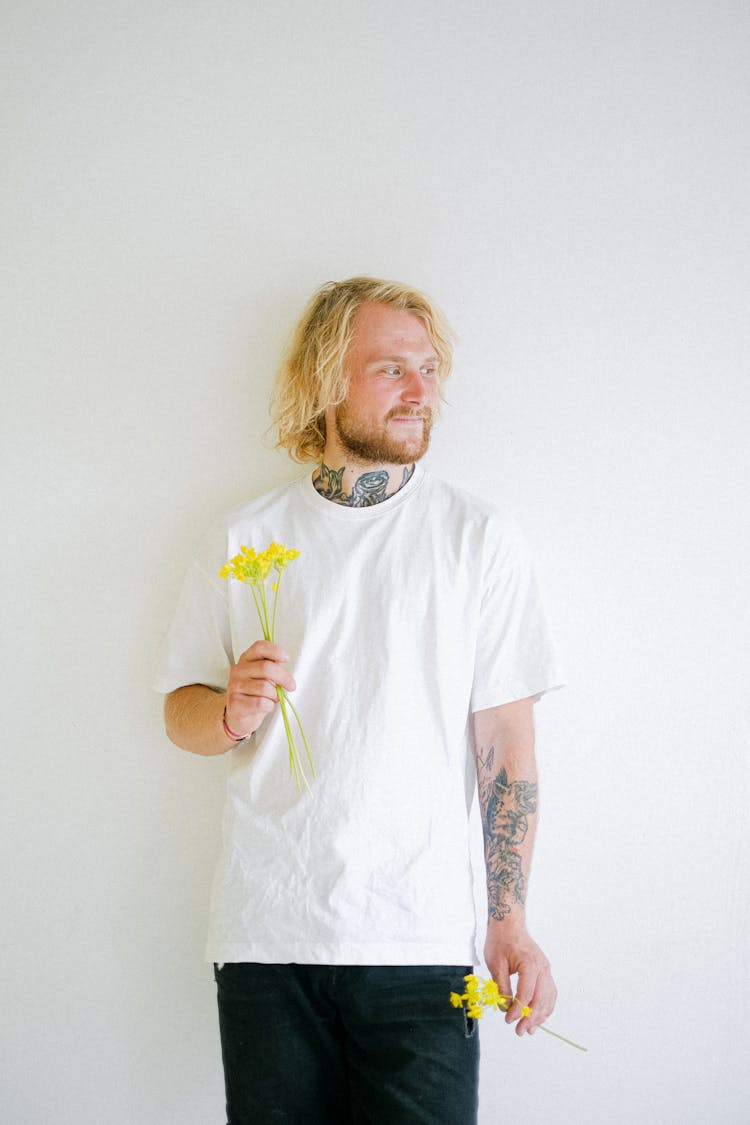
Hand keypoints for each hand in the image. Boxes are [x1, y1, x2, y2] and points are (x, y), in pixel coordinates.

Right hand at [224, 640, 295, 738]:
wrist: (239, 715)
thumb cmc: (254, 693)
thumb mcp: (263, 676)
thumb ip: (272, 667)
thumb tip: (284, 662)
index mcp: (246, 659)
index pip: (259, 647)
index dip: (275, 650)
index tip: (286, 658)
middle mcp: (238, 670)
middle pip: (266, 668)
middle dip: (283, 678)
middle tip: (291, 685)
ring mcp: (234, 687)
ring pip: (265, 687)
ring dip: (275, 695)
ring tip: (272, 698)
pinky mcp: (235, 703)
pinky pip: (261, 703)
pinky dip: (269, 706)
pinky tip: (265, 706)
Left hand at [484, 919, 556, 1035]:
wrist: (509, 924)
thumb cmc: (500, 940)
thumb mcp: (495, 964)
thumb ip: (502, 987)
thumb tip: (505, 1008)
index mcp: (530, 964)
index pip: (526, 994)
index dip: (518, 1011)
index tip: (508, 1020)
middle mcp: (542, 968)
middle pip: (541, 999)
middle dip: (531, 1018)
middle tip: (520, 1031)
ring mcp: (546, 969)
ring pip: (548, 998)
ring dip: (540, 1016)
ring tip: (530, 1029)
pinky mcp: (544, 971)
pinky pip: (549, 992)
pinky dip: (545, 1006)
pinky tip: (537, 1016)